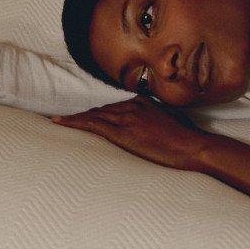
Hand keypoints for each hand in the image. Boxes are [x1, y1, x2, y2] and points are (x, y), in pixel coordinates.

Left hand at [51, 95, 209, 171]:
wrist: (191, 147)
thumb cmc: (186, 139)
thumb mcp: (170, 123)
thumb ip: (156, 120)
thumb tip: (151, 128)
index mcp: (143, 101)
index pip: (113, 106)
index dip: (98, 112)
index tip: (87, 116)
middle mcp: (132, 106)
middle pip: (101, 110)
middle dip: (84, 115)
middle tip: (64, 119)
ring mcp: (126, 118)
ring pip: (93, 115)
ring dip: (74, 119)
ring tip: (57, 121)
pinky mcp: (122, 132)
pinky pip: (92, 125)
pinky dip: (74, 122)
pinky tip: (60, 123)